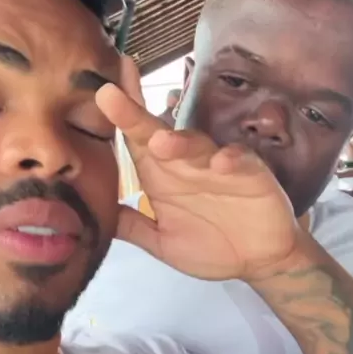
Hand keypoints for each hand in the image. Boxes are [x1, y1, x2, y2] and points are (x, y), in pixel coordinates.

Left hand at [96, 58, 299, 281]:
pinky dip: (232, 160)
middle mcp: (186, 163)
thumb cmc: (211, 246)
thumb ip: (133, 228)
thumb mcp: (164, 243)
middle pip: (158, 134)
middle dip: (135, 115)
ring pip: (197, 145)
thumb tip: (91, 215)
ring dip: (180, 142)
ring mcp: (219, 166)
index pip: (135, 141)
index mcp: (162, 175)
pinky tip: (221, 162)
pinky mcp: (252, 174)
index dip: (119, 117)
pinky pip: (241, 161)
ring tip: (159, 142)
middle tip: (110, 96)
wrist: (261, 260)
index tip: (100, 93)